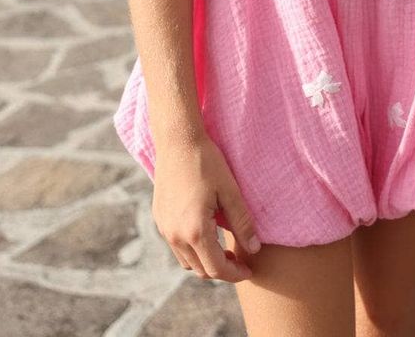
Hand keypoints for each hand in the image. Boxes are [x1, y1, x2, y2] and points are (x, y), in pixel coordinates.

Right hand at [152, 132, 260, 281]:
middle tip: (239, 259)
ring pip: (187, 261)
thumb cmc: (207, 162)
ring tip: (223, 247)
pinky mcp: (159, 219)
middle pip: (200, 270)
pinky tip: (206, 232)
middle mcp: (175, 235)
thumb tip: (254, 249)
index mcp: (194, 231)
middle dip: (221, 270)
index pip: (216, 268)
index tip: (248, 270)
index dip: (235, 274)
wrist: (178, 141)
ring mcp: (164, 228)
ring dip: (205, 261)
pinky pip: (176, 246)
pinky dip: (192, 249)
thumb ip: (242, 223)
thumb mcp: (230, 191)